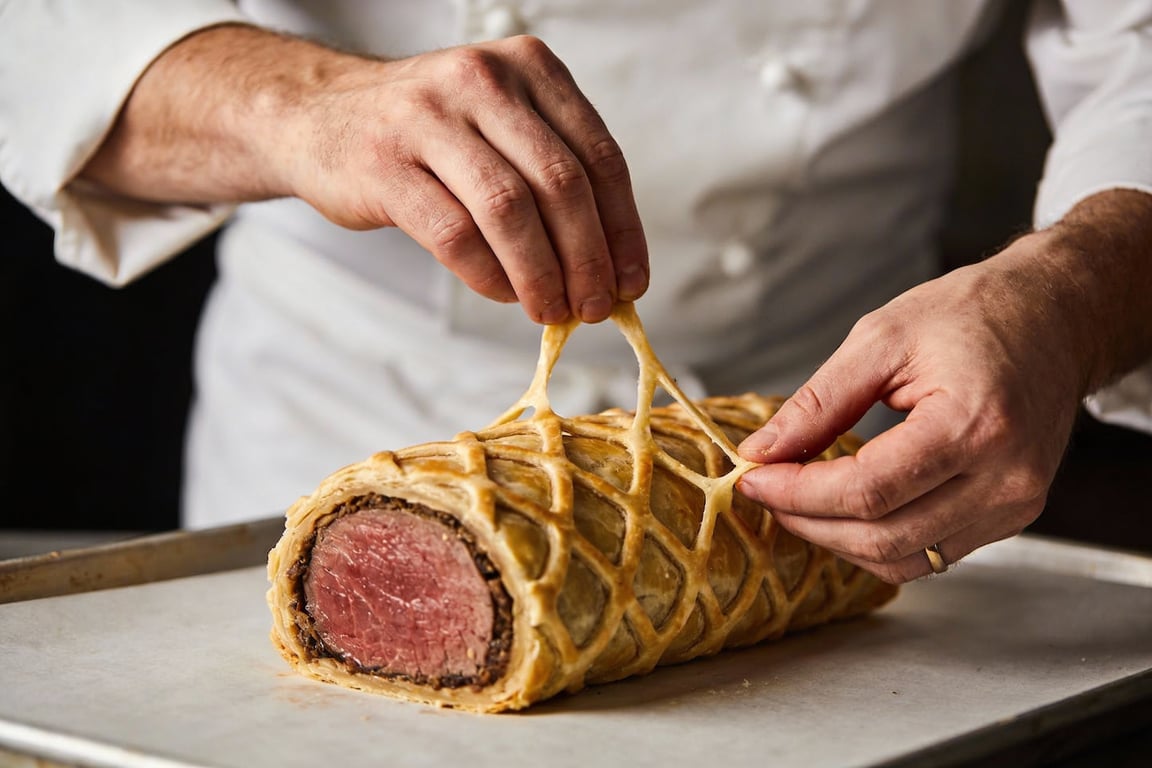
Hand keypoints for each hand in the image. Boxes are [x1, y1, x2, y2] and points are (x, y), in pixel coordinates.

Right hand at [288, 36, 648, 323]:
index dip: (623, 228)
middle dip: (587, 259)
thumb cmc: (428, 134)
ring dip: (541, 275)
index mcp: (529, 67)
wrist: (318, 115)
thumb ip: (551, 175)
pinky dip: (488, 275)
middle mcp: (482, 81)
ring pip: (509, 211)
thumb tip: (608, 268)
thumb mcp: (500, 125)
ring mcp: (427, 118)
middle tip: (594, 308)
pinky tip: (503, 294)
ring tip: (551, 310)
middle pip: (561, 185)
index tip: (632, 282)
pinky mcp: (383, 164)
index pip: (599, 156)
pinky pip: (453, 234)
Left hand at [735, 231, 1092, 582]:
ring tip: (800, 500)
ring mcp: (1014, 504)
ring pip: (905, 559)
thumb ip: (819, 402)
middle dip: (809, 521)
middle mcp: (1005, 478)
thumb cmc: (975, 313)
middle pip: (883, 537)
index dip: (798, 493)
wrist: (1055, 316)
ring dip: (838, 540)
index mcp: (975, 425)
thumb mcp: (882, 339)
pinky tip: (847, 507)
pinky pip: (931, 553)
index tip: (754, 478)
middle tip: (767, 490)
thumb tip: (763, 450)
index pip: (867, 491)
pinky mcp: (1012, 516)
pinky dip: (878, 540)